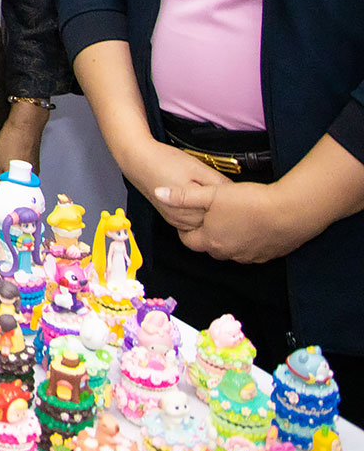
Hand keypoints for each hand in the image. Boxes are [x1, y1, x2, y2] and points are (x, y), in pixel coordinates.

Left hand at [0, 102, 50, 200]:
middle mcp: (34, 182)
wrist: (24, 123)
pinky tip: (5, 168)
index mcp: (27, 186)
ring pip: (18, 185)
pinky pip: (21, 177)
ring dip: (7, 184)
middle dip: (4, 194)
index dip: (3, 204)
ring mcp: (34, 173)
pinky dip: (12, 176)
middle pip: (17, 195)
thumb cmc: (12, 142)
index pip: (15, 204)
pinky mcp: (33, 166)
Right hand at [119, 136, 228, 231]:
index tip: (239, 196)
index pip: (222, 213)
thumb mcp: (197, 168)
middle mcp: (182, 218)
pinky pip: (193, 223)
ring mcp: (176, 220)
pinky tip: (202, 204)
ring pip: (204, 225)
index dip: (233, 204)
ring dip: (212, 216)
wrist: (138, 160)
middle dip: (223, 212)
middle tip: (232, 198)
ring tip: (216, 200)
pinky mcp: (172, 219)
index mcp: (190, 206)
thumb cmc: (165, 161)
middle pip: (214, 222)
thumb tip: (236, 194)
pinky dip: (201, 216)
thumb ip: (218, 183)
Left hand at [177, 180, 311, 263]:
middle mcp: (228, 254)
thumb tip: (158, 193)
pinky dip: (247, 238)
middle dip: (207, 231)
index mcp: (211, 241)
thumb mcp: (211, 193)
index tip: (190, 214)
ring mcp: (249, 257)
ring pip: (231, 247)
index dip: (186, 226)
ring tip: (232, 215)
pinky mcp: (268, 255)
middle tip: (211, 212)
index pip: (189, 240)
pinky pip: (250, 249)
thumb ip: (183, 195)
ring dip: (228, 235)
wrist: (292, 212)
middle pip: (209, 245)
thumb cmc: (249, 202)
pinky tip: (253, 222)